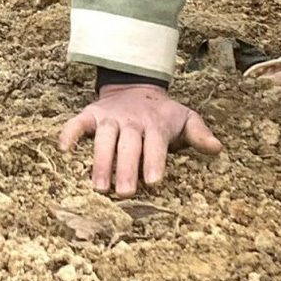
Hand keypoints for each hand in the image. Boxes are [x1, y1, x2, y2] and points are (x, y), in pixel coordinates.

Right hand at [58, 83, 220, 195]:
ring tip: (99, 188)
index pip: (155, 143)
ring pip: (104, 139)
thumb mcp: (185, 118)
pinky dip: (69, 133)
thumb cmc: (162, 114)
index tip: (153, 182)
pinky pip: (77, 123)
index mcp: (155, 124)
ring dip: (101, 162)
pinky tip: (63, 150)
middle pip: (128, 145)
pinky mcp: (90, 115)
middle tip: (125, 193)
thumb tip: (217, 149)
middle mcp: (131, 121)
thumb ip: (199, 133)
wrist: (136, 87)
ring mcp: (109, 118)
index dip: (154, 161)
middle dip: (126, 168)